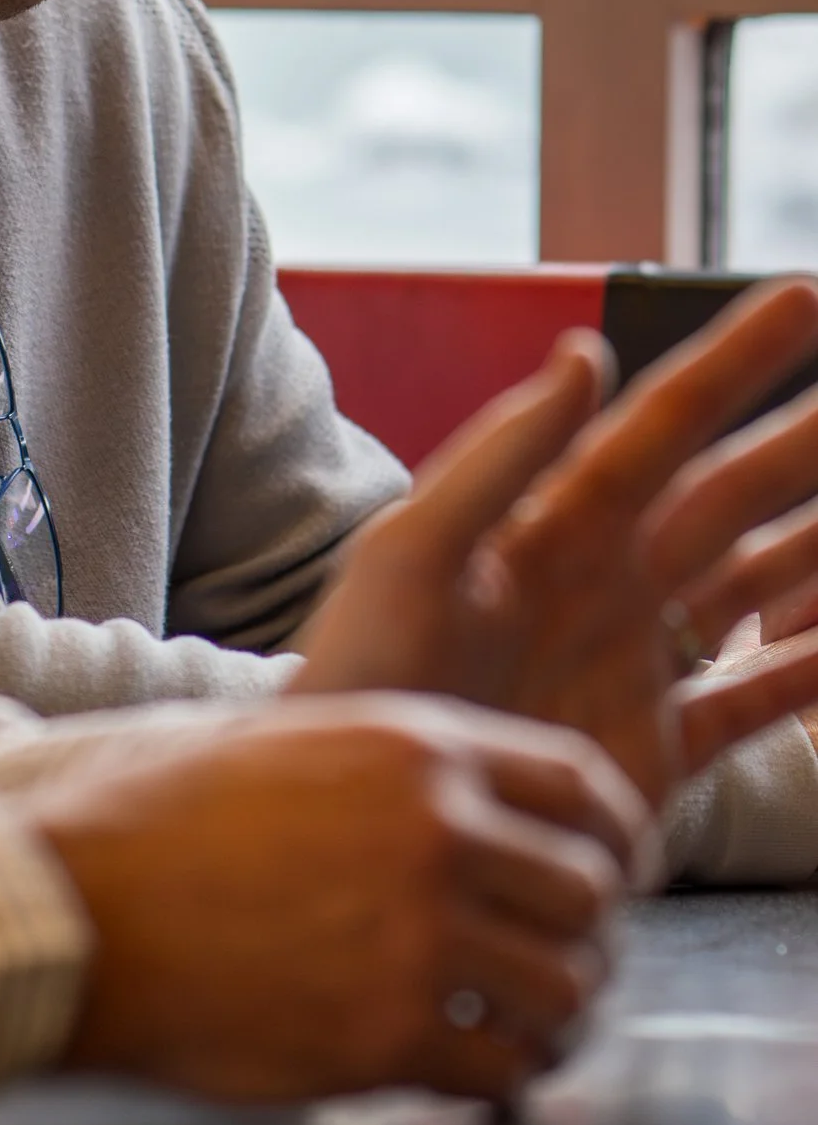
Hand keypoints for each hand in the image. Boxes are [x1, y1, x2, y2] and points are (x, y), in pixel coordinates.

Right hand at [16, 695, 640, 1104]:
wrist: (78, 909)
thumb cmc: (155, 825)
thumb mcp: (286, 746)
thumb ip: (388, 768)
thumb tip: (463, 804)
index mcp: (415, 748)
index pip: (583, 786)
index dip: (613, 840)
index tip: (606, 877)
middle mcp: (435, 833)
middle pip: (591, 898)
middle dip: (585, 941)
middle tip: (552, 969)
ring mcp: (417, 937)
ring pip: (564, 994)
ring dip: (553, 1024)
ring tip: (519, 1035)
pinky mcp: (388, 1036)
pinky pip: (502, 1074)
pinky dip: (499, 1085)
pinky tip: (464, 1078)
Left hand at [290, 278, 817, 806]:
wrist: (352, 827)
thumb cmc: (358, 677)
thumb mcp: (413, 553)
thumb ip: (503, 457)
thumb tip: (586, 351)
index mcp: (550, 522)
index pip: (661, 421)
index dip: (731, 360)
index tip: (800, 297)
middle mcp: (605, 580)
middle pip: (729, 492)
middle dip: (801, 441)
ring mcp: (634, 661)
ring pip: (755, 582)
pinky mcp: (652, 751)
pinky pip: (757, 698)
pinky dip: (811, 670)